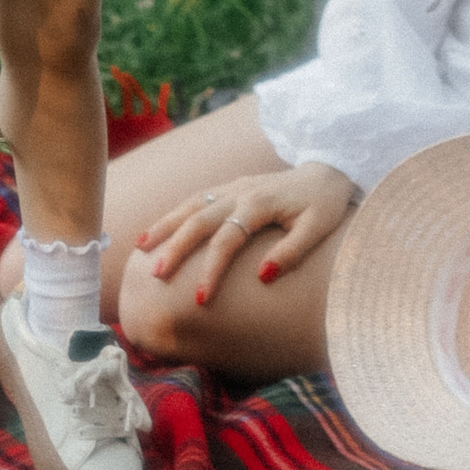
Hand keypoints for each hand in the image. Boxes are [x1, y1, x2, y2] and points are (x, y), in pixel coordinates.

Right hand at [133, 162, 353, 306]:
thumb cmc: (324, 204)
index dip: (212, 269)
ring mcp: (233, 187)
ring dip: (165, 225)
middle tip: (157, 275)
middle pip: (199, 220)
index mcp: (259, 203)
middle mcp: (239, 192)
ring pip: (190, 205)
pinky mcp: (232, 186)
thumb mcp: (319, 228)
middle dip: (175, 248)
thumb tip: (263, 276)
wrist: (329, 170)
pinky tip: (159, 229)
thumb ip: (292, 251)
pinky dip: (175, 213)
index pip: (227, 239)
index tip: (202, 299)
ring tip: (140, 248)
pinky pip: (196, 198)